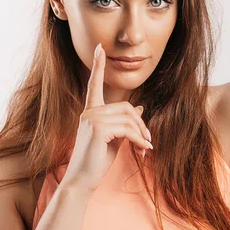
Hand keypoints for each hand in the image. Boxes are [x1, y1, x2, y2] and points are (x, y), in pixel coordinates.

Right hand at [60, 43, 152, 193]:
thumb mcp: (114, 138)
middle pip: (127, 107)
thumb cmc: (96, 161)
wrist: (82, 181)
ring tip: (145, 148)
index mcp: (91, 111)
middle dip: (141, 124)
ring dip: (142, 134)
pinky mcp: (98, 129)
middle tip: (148, 141)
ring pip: (129, 118)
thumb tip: (140, 108)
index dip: (98, 65)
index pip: (95, 84)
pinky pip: (128, 129)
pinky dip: (140, 140)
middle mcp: (89, 111)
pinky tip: (144, 151)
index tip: (99, 48)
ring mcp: (92, 118)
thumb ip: (124, 122)